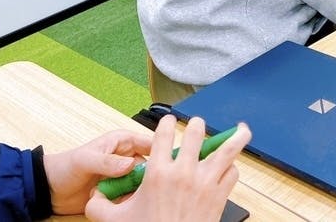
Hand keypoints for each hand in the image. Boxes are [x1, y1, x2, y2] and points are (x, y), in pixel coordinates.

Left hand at [44, 129, 152, 214]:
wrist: (49, 190)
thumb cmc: (65, 166)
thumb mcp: (85, 160)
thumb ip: (107, 161)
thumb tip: (129, 165)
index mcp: (122, 142)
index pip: (148, 142)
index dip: (160, 150)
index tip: (166, 162)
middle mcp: (125, 158)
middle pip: (148, 166)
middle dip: (150, 177)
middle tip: (149, 188)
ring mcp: (121, 177)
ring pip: (141, 184)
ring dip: (139, 192)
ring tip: (135, 199)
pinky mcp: (116, 194)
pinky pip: (129, 198)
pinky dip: (129, 203)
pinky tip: (126, 207)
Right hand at [85, 115, 250, 221]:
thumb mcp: (118, 221)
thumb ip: (101, 206)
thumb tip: (93, 197)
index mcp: (159, 173)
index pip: (165, 132)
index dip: (167, 122)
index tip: (168, 123)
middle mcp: (185, 172)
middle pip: (197, 131)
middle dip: (196, 127)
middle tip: (196, 129)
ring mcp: (206, 183)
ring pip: (227, 148)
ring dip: (235, 137)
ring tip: (242, 129)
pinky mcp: (220, 196)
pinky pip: (233, 173)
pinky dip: (232, 169)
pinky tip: (230, 168)